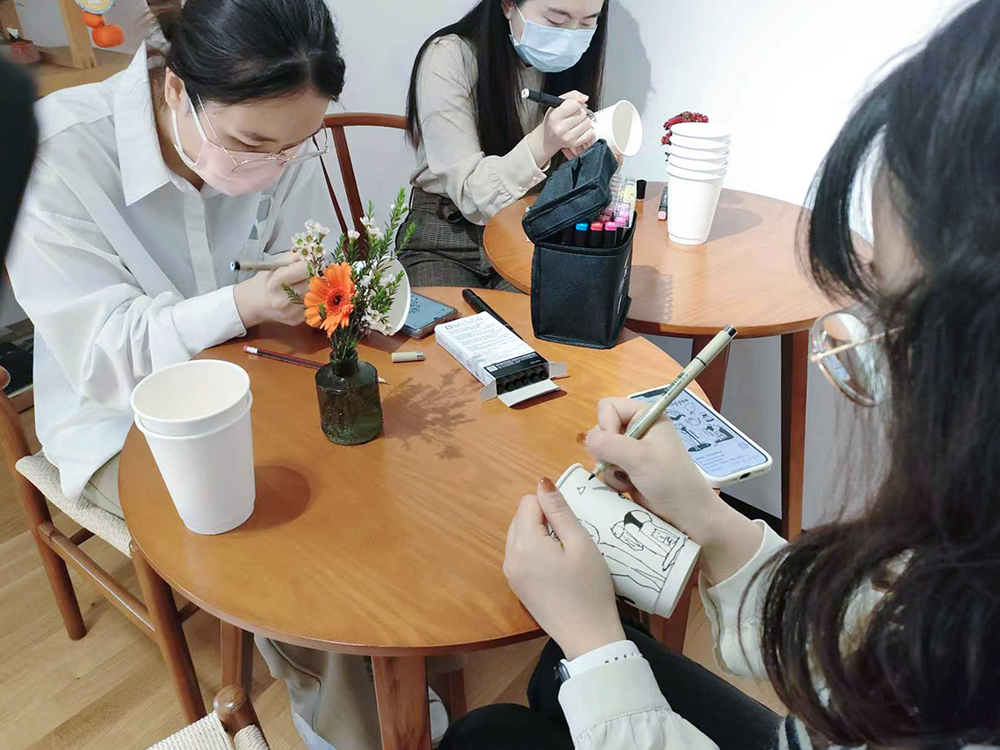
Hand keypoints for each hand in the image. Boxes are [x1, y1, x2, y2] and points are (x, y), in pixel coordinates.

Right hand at [233, 252, 309, 327]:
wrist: (255, 304)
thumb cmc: (265, 281)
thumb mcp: (274, 264)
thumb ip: (293, 257)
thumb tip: (312, 252)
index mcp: (276, 282)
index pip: (306, 268)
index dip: (309, 263)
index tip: (308, 262)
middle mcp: (284, 299)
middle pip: (313, 281)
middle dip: (313, 275)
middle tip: (309, 273)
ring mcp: (292, 312)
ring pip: (316, 294)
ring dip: (313, 288)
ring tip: (303, 285)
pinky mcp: (297, 320)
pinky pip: (313, 306)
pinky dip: (310, 299)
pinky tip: (300, 296)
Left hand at [504, 478, 624, 660]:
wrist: (588, 637)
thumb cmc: (589, 588)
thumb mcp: (580, 544)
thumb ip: (559, 511)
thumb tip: (543, 482)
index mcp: (524, 544)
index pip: (528, 502)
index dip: (551, 505)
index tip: (571, 524)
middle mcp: (509, 557)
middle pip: (520, 517)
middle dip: (542, 518)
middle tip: (570, 538)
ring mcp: (510, 574)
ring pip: (518, 535)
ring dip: (538, 534)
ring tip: (565, 552)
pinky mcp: (516, 586)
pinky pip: (520, 554)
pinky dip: (535, 550)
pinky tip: (557, 566)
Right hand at [527, 91, 596, 166]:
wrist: (548, 138)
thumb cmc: (553, 120)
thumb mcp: (557, 104)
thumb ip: (572, 96)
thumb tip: (584, 98)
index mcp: (554, 117)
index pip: (575, 104)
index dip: (576, 103)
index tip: (572, 106)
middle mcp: (560, 129)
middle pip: (583, 113)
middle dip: (580, 112)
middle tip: (573, 115)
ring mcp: (568, 138)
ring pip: (588, 122)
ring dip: (584, 121)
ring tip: (575, 122)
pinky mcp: (575, 144)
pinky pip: (591, 132)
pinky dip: (587, 129)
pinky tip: (579, 129)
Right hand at [586, 398, 762, 583]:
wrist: (686, 514)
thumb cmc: (669, 479)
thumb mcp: (639, 456)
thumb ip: (608, 443)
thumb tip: (586, 439)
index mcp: (646, 415)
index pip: (608, 407)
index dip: (606, 425)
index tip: (616, 446)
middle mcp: (638, 428)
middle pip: (602, 429)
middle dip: (606, 450)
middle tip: (621, 465)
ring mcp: (633, 450)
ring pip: (601, 451)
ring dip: (610, 468)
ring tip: (628, 479)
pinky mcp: (629, 469)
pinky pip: (606, 467)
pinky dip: (613, 479)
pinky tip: (628, 487)